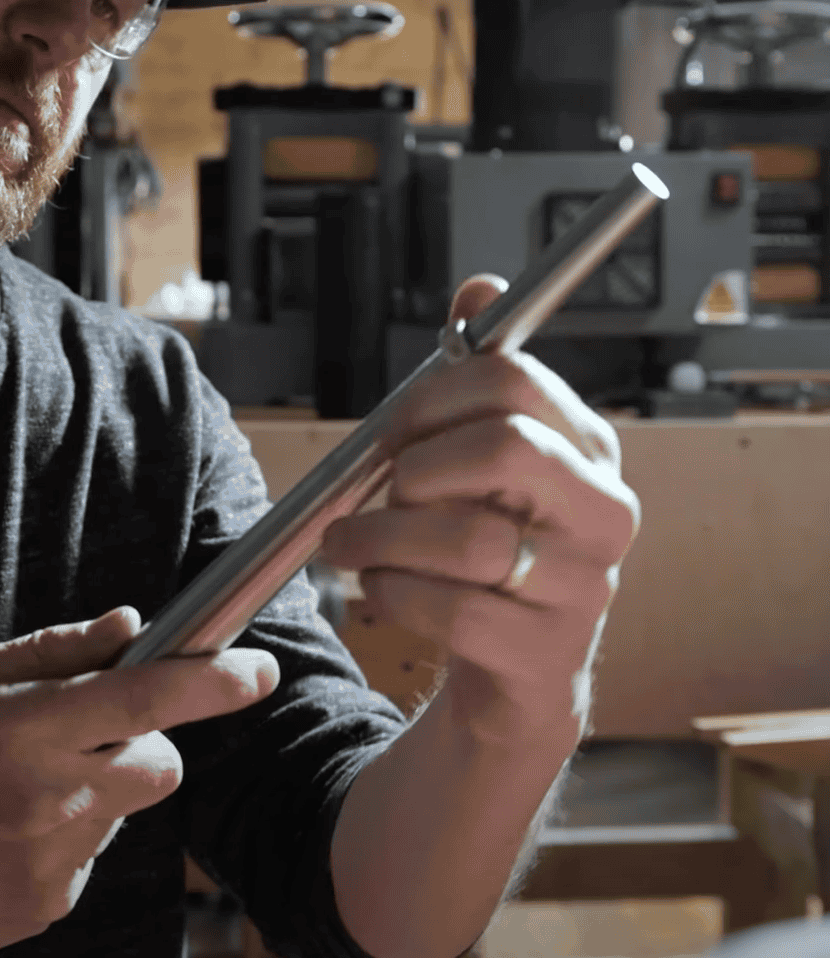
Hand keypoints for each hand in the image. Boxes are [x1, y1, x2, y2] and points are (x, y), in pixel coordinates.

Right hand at [0, 607, 278, 957]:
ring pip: (121, 811)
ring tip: (12, 792)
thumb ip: (50, 651)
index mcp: (26, 727)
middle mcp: (50, 795)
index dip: (214, 682)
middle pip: (161, 766)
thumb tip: (129, 626)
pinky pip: (85, 859)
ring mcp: (51, 859)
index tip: (257, 668)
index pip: (147, 698)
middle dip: (142, 744)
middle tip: (84, 735)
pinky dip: (59, 840)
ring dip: (91, 792)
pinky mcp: (46, 906)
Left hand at [319, 276, 639, 743]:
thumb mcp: (483, 458)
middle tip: (383, 488)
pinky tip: (385, 591)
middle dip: (416, 465)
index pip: (513, 381)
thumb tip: (480, 288)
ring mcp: (586, 585)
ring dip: (381, 538)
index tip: (391, 429)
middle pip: (504, 447)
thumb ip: (477, 375)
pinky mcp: (547, 652)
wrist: (511, 669)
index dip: (430, 397)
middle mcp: (604, 510)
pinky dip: (393, 594)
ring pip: (464, 537)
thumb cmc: (490, 544)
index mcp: (588, 448)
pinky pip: (449, 609)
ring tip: (352, 545)